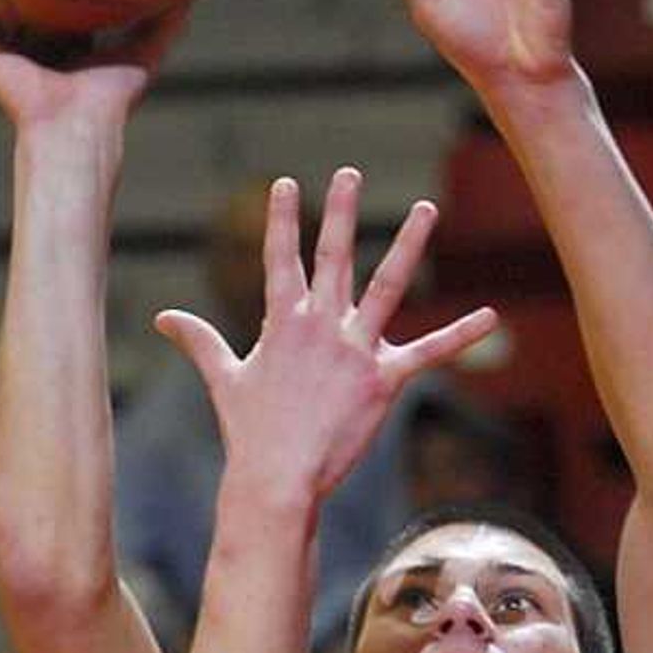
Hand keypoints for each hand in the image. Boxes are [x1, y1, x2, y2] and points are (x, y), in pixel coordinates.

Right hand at [153, 166, 495, 507]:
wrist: (277, 478)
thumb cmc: (249, 432)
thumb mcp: (224, 379)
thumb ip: (199, 341)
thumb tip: (162, 318)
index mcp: (282, 322)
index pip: (281, 259)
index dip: (282, 220)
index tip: (287, 184)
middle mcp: (321, 326)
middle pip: (334, 256)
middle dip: (341, 212)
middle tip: (350, 174)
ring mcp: (355, 350)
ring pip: (386, 285)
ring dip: (408, 245)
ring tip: (427, 208)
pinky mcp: (384, 380)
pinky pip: (429, 352)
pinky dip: (461, 335)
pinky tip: (490, 316)